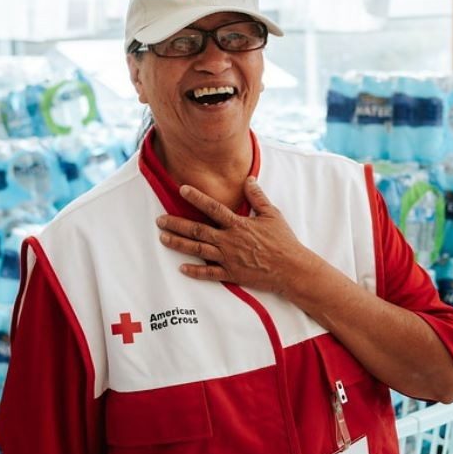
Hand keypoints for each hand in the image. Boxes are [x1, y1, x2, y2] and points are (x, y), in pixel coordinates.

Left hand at [155, 176, 316, 295]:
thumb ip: (257, 197)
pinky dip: (195, 271)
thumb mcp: (272, 214)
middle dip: (176, 224)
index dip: (196, 198)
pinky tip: (182, 268)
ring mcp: (229, 258)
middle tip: (160, 221)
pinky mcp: (232, 274)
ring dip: (179, 244)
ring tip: (163, 238)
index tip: (181, 189)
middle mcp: (230, 240)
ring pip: (198, 250)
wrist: (292, 269)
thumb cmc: (283, 241)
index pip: (213, 208)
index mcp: (239, 224)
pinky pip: (209, 273)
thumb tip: (249, 179)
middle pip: (197, 230)